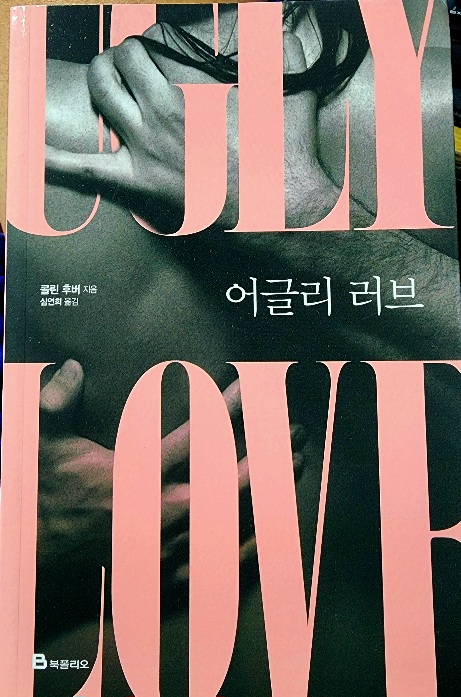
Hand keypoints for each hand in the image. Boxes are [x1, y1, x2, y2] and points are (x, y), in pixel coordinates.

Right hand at [39, 360, 307, 591]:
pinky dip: (258, 544)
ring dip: (271, 492)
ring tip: (298, 466)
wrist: (36, 577)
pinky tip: (279, 526)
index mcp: (135, 478)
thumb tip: (72, 366)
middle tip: (296, 430)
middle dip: (268, 452)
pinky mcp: (174, 583)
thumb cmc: (46, 509)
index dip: (227, 410)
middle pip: (230, 481)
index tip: (252, 390)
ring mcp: (172, 553)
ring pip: (236, 521)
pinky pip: (225, 569)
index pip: (194, 437)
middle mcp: (161, 514)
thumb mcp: (43, 451)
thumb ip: (56, 405)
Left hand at [45, 27, 332, 230]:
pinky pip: (85, 169)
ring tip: (106, 85)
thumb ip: (276, 48)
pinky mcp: (137, 184)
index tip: (147, 56)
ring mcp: (141, 151)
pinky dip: (54, 159)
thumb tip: (280, 12)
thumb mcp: (282, 92)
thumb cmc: (278, 154)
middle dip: (113, 62)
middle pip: (112, 69)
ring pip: (99, 99)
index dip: (139, 49)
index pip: (140, 52)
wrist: (274, 208)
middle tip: (125, 70)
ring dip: (97, 84)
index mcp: (183, 93)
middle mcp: (155, 117)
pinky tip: (28, 151)